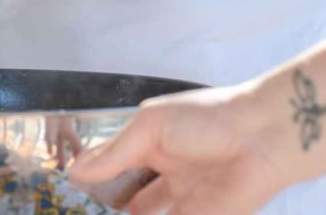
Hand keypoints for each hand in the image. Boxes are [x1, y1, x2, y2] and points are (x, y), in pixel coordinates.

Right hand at [65, 87, 292, 214]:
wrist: (263, 139)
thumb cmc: (204, 120)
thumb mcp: (149, 128)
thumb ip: (113, 154)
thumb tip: (74, 172)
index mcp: (151, 143)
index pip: (114, 163)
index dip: (90, 176)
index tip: (63, 191)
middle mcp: (164, 173)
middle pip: (128, 196)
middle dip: (107, 207)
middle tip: (80, 212)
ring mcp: (183, 202)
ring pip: (146, 214)